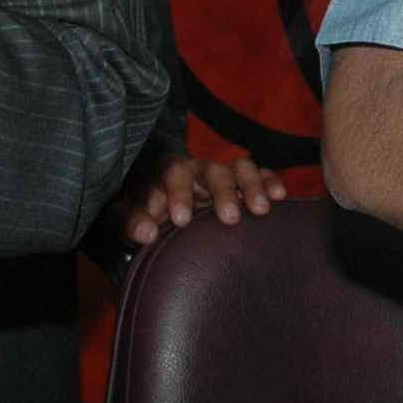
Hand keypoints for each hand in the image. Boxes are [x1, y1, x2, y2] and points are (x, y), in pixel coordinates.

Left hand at [107, 151, 288, 246]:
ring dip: (253, 186)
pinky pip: (261, 176)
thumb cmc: (140, 216)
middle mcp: (197, 168)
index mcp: (166, 171)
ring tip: (260, 210)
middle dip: (224, 191)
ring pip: (241, 168)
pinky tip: (279, 198)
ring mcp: (222, 176)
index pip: (174, 172)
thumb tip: (146, 234)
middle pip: (214, 169)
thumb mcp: (123, 219)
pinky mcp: (240, 186)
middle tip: (230, 217)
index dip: (179, 193)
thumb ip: (129, 222)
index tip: (182, 221)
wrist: (159, 218)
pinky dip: (271, 182)